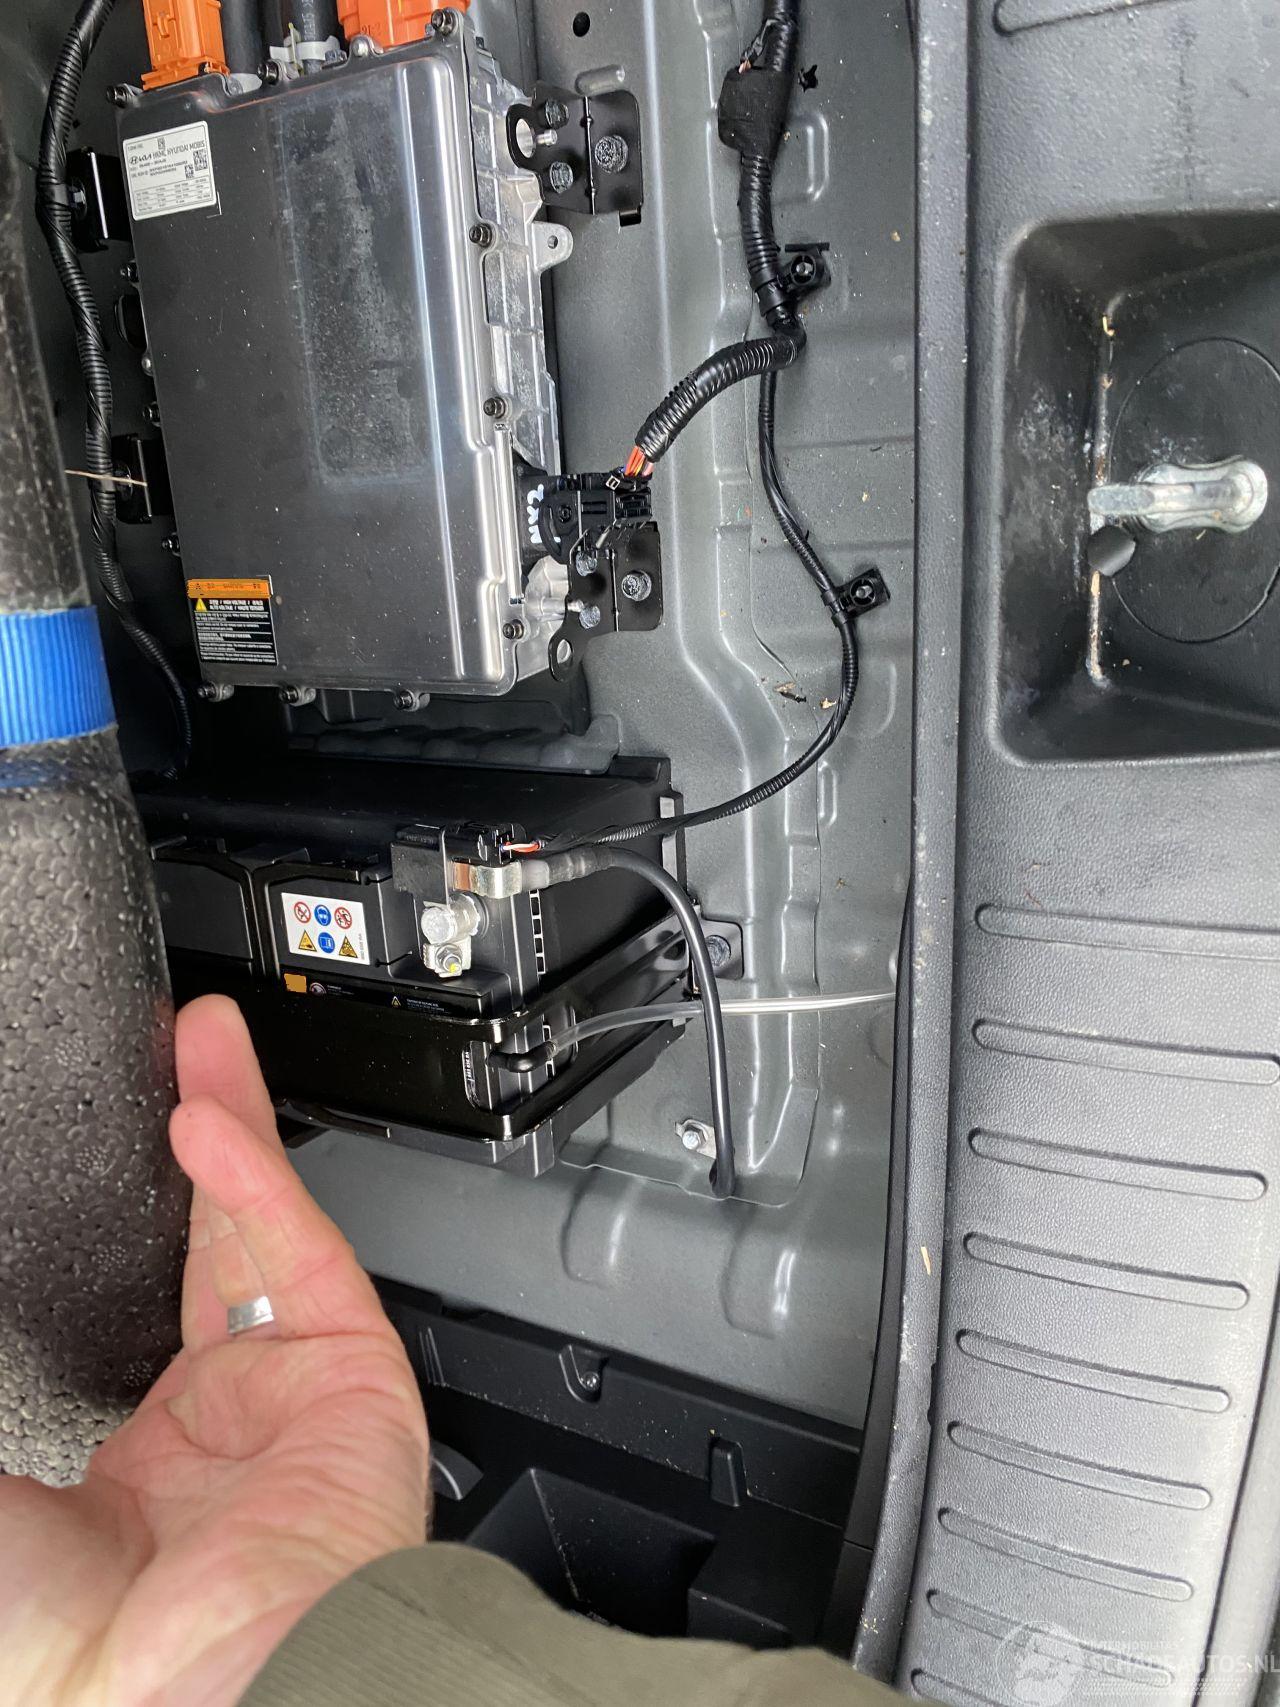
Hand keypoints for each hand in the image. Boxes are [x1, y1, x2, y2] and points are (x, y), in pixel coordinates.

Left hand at [0, 995, 429, 1706]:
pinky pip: (293, 1249)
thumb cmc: (75, 1659)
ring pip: (252, 1228)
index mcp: (125, 1475)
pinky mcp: (348, 1362)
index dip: (109, 1235)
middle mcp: (213, 1426)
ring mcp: (285, 1390)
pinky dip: (251, 1179)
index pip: (121, 1315)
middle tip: (153, 1071)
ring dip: (221, 1127)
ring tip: (194, 1044)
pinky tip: (206, 1121)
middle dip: (174, 1156)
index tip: (74, 1180)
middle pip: (194, 1248)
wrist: (211, 1695)